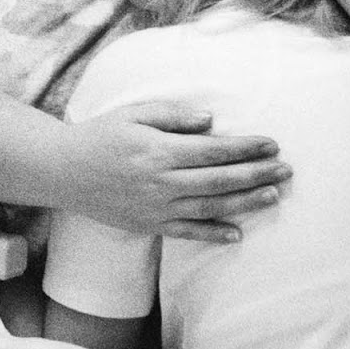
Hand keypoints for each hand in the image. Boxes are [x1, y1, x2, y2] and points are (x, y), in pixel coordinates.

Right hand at [67, 101, 291, 242]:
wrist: (63, 170)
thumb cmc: (99, 135)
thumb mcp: (132, 114)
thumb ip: (172, 115)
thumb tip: (211, 120)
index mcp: (158, 150)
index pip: (213, 149)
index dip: (246, 147)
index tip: (272, 144)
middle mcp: (161, 181)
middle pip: (219, 179)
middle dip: (256, 174)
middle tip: (286, 170)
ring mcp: (156, 206)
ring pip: (210, 207)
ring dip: (245, 202)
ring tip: (273, 196)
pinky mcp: (149, 224)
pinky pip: (187, 232)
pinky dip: (214, 234)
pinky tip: (238, 234)